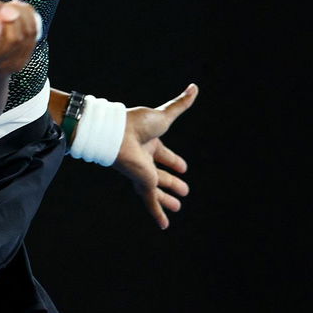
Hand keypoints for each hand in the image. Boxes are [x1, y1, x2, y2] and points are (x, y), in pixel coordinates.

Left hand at [112, 83, 198, 228]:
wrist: (118, 134)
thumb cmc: (137, 122)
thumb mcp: (165, 115)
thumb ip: (180, 104)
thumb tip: (194, 87)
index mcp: (150, 142)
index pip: (164, 154)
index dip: (174, 160)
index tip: (184, 166)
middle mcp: (145, 158)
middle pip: (161, 173)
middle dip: (171, 182)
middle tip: (184, 190)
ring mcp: (143, 172)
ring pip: (156, 189)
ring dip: (167, 198)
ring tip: (178, 206)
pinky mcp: (142, 182)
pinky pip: (150, 202)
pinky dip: (157, 213)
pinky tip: (164, 225)